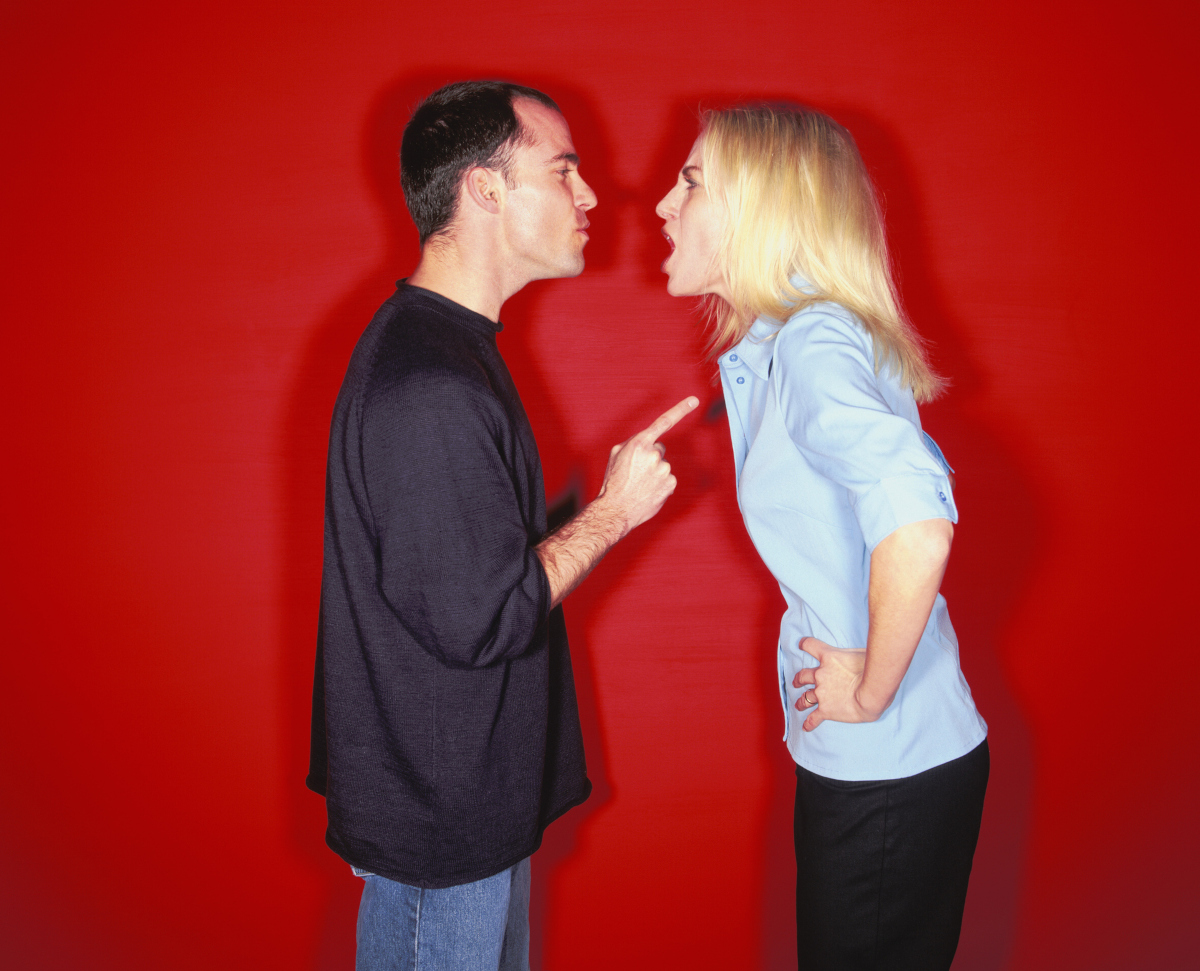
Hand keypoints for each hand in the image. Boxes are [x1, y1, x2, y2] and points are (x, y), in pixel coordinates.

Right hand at [595, 396, 697, 533]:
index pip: (663, 422)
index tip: (694, 400)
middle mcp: (654, 454)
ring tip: (640, 483)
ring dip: (654, 472)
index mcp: (639, 443)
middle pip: (659, 449)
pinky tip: (648, 490)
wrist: (616, 509)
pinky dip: (660, 484)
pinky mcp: (671, 483)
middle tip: (636, 471)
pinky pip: (668, 479)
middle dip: (650, 457)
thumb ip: (633, 443)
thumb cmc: (614, 482)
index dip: (680, 409)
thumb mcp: (616, 454)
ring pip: (663, 465)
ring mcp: (664, 469)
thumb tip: (647, 443)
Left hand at [792, 636, 881, 731]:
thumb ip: (854, 655)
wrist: (871, 691)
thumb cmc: (872, 669)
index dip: (804, 644)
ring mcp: (821, 693)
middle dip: (799, 679)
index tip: (800, 644)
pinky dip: (809, 723)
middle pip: (804, 675)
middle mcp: (821, 674)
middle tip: (796, 682)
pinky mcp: (825, 710)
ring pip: (805, 697)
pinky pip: (813, 718)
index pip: (811, 646)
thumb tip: (859, 657)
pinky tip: (806, 727)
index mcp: (829, 657)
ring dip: (801, 701)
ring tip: (798, 705)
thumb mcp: (861, 653)